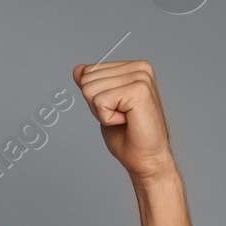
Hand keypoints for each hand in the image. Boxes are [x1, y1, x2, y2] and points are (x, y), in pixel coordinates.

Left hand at [72, 60, 176, 181]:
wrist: (146, 158)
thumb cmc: (129, 135)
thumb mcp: (103, 104)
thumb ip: (92, 84)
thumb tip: (78, 69)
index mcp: (134, 67)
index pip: (90, 70)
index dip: (94, 96)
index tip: (116, 109)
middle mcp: (140, 68)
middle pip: (88, 79)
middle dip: (96, 104)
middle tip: (120, 117)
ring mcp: (141, 78)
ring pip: (91, 89)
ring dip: (102, 112)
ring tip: (124, 119)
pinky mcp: (139, 91)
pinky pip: (100, 101)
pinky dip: (107, 118)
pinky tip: (126, 121)